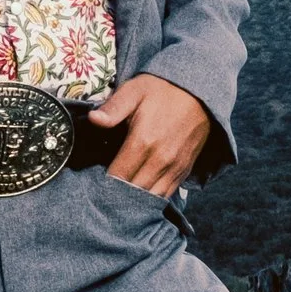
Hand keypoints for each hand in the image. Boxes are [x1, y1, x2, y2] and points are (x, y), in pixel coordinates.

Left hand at [84, 73, 211, 195]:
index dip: (102, 183)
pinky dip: (151, 199)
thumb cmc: (162, 90)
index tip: (91, 183)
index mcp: (144, 141)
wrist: (199, 92)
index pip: (117, 176)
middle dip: (116, 195)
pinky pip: (166, 194)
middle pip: (132, 192)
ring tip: (119, 199)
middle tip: (101, 194)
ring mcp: (175, 167)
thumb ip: (114, 107)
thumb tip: (93, 120)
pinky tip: (139, 197)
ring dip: (134, 201)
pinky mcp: (184, 170)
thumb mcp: (135, 90)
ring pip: (150, 197)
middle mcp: (161, 160)